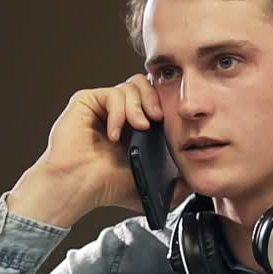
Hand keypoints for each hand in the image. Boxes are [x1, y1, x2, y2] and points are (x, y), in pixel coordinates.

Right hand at [8, 74, 166, 226]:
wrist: (78, 187)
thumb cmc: (105, 188)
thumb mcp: (149, 188)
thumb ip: (174, 186)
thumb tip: (194, 182)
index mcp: (135, 126)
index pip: (155, 99)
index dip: (165, 104)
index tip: (170, 122)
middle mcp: (119, 112)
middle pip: (145, 85)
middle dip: (155, 99)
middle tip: (158, 119)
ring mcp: (103, 106)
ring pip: (131, 86)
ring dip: (138, 106)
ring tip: (139, 127)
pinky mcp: (87, 102)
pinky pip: (112, 94)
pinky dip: (119, 112)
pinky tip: (116, 134)